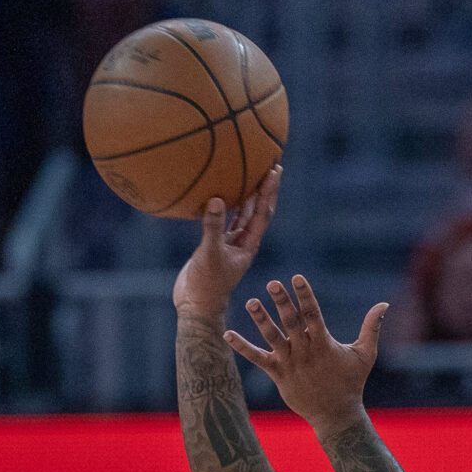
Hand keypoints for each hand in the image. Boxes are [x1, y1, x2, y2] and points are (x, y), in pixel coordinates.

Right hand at [171, 166, 281, 317]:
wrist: (196, 307)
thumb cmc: (206, 285)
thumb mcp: (210, 254)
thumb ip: (213, 227)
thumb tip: (218, 199)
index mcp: (248, 245)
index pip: (263, 212)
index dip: (269, 192)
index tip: (275, 171)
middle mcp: (243, 242)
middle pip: (257, 210)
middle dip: (264, 189)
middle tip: (270, 164)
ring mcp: (230, 244)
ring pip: (241, 215)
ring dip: (247, 195)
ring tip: (250, 172)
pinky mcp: (215, 246)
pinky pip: (223, 221)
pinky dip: (224, 207)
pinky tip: (220, 192)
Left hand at [230, 274, 385, 434]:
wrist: (336, 415)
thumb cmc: (352, 383)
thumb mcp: (365, 354)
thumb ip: (372, 327)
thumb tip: (384, 304)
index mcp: (324, 344)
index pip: (313, 314)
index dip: (304, 296)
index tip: (296, 277)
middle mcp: (305, 352)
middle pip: (292, 323)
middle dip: (282, 302)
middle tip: (271, 283)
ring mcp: (290, 364)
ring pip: (273, 338)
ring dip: (261, 320)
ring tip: (250, 302)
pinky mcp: (278, 375)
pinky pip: (257, 359)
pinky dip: (242, 347)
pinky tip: (227, 335)